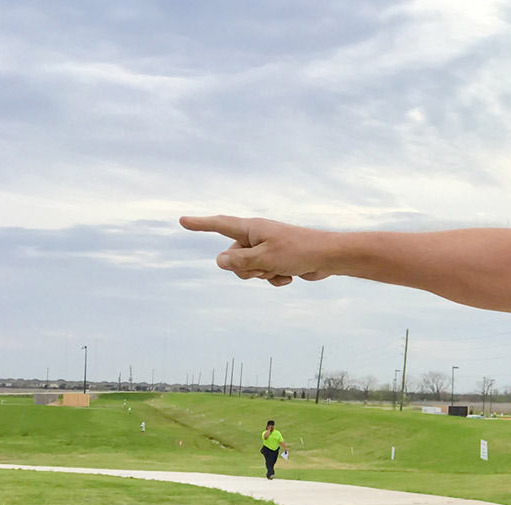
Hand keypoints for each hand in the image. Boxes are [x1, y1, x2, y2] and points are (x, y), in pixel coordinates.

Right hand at [179, 215, 332, 286]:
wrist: (328, 258)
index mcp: (251, 229)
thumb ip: (239, 261)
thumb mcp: (264, 258)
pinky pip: (265, 275)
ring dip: (262, 275)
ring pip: (248, 270)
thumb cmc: (298, 252)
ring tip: (281, 268)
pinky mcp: (277, 261)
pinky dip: (275, 279)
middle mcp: (256, 237)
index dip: (200, 224)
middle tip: (267, 265)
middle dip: (246, 269)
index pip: (219, 225)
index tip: (182, 220)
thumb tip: (219, 260)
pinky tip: (290, 275)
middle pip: (233, 258)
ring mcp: (266, 249)